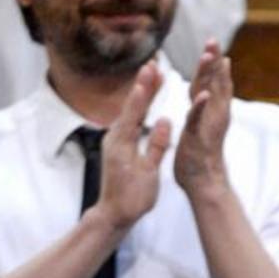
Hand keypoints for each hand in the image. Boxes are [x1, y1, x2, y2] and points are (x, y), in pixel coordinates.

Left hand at [96, 60, 170, 232]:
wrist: (114, 213)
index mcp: (122, 142)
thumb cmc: (132, 198)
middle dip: (143, 84)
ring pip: (131, 111)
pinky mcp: (119, 145)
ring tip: (152, 75)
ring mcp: (115, 140)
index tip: (151, 71)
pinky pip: (130, 120)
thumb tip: (164, 120)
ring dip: (142, 93)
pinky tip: (146, 100)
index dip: (144, 89)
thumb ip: (156, 145)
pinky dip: (139, 107)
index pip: (135, 110)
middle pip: (131, 105)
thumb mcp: (148, 173)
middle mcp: (115, 137)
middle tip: (152, 64)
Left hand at [174, 40, 232, 197]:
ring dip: (213, 76)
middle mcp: (213, 116)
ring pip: (211, 96)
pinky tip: (204, 93)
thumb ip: (199, 111)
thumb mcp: (197, 129)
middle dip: (214, 61)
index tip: (212, 46)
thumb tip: (201, 98)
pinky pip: (199, 119)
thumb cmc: (197, 160)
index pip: (207, 83)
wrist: (203, 185)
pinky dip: (201, 106)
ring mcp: (208, 126)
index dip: (209, 65)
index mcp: (207, 112)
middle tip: (214, 40)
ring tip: (215, 57)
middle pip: (214, 83)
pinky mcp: (200, 138)